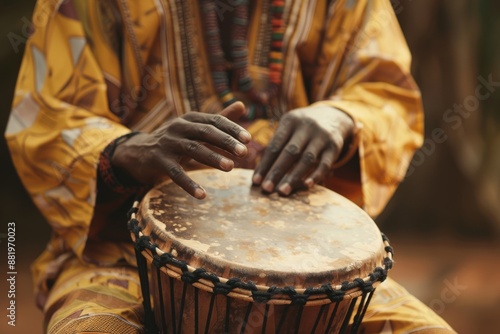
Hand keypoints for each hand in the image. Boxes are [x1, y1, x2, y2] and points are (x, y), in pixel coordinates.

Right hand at [112, 102, 250, 198]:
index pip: (215, 120)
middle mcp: (179, 127)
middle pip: (205, 132)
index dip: (232, 129)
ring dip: (212, 158)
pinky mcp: (159, 161)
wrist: (140, 152)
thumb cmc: (175, 140)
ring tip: (231, 167)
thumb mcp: (195, 128)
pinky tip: (202, 195)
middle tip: (244, 153)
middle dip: (226, 142)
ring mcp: (168, 143)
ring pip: (193, 150)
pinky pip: (176, 173)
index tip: (249, 139)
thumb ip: (219, 120)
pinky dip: (189, 184)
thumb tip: (243, 105)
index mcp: (190, 118)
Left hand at [252, 106, 353, 194]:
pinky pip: (325, 163)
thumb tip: (260, 173)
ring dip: (294, 177)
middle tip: (266, 189)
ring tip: (283, 191)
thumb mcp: (289, 127)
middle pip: (290, 152)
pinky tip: (306, 186)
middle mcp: (307, 126)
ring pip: (307, 158)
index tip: (255, 182)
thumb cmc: (301, 128)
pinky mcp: (335, 146)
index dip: (265, 164)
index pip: (275, 145)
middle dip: (276, 171)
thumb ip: (276, 145)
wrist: (332, 115)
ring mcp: (322, 135)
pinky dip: (316, 175)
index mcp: (290, 121)